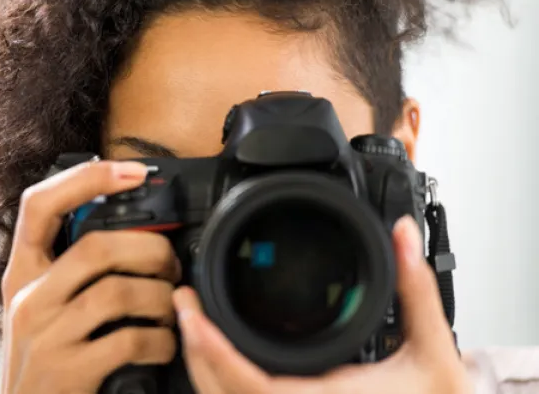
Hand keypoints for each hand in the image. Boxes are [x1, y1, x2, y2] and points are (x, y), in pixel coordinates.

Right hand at [0, 160, 179, 393]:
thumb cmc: (44, 362)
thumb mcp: (41, 309)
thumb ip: (68, 274)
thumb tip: (130, 236)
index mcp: (21, 275)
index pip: (38, 205)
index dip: (86, 179)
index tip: (132, 172)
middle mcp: (26, 299)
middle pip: (96, 247)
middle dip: (150, 250)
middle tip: (171, 268)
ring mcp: (44, 335)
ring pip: (118, 291)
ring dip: (160, 298)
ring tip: (170, 309)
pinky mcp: (67, 370)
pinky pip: (129, 339)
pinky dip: (160, 340)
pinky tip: (163, 345)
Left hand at [173, 216, 470, 393]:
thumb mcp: (431, 351)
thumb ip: (415, 290)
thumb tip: (403, 235)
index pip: (248, 382)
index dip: (212, 349)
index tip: (191, 312)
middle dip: (194, 349)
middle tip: (185, 303)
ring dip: (203, 366)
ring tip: (195, 321)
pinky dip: (223, 380)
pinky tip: (220, 353)